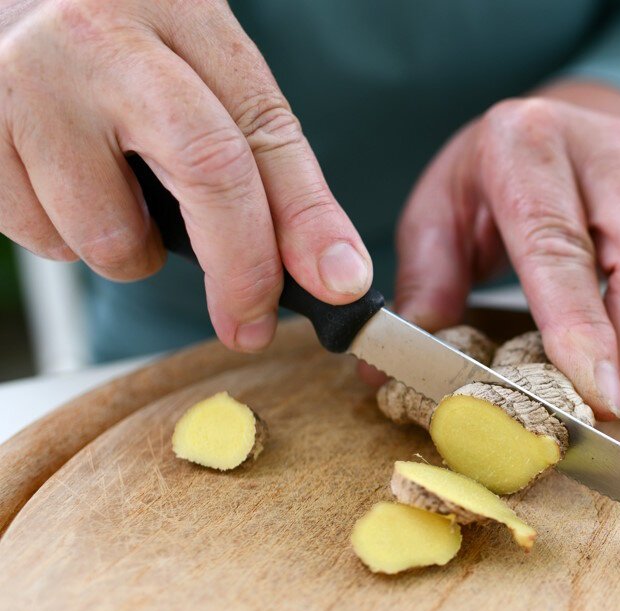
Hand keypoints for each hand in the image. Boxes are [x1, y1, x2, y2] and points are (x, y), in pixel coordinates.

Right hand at [0, 0, 370, 351]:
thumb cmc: (117, 40)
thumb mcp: (200, 67)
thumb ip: (265, 160)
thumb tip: (332, 271)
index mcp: (180, 14)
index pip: (259, 131)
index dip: (307, 221)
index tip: (338, 285)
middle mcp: (100, 41)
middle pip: (205, 170)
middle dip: (241, 268)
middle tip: (248, 320)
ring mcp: (24, 85)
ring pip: (108, 235)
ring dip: (133, 250)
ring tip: (120, 192)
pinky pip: (41, 240)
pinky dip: (67, 236)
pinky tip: (63, 182)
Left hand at [391, 83, 619, 422]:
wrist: (565, 123)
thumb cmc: (493, 177)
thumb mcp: (438, 213)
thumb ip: (425, 286)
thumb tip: (384, 372)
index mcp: (527, 145)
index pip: (560, 242)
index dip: (582, 325)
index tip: (592, 393)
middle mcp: (607, 151)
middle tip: (605, 406)